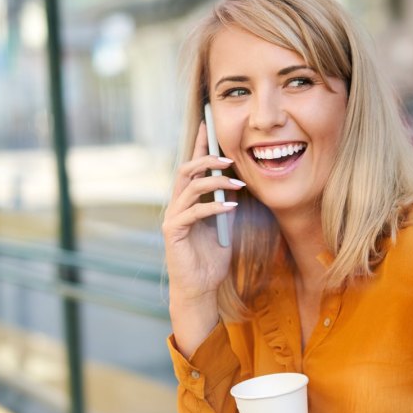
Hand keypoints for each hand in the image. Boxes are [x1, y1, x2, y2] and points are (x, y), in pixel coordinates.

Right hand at [163, 123, 242, 355]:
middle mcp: (176, 205)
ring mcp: (173, 217)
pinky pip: (194, 212)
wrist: (200, 288)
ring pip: (190, 186)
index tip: (208, 124)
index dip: (199, 144)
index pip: (192, 167)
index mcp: (187, 201)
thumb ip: (227, 206)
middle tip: (229, 157)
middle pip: (186, 170)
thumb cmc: (211, 260)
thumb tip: (239, 185)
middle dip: (206, 158)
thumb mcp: (225, 227)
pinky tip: (231, 206)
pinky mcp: (174, 232)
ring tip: (238, 182)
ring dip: (215, 181)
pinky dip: (214, 207)